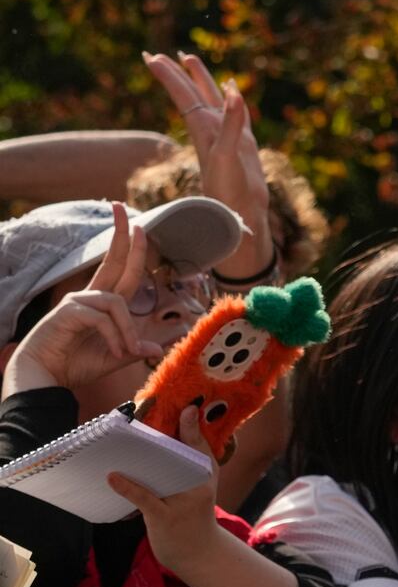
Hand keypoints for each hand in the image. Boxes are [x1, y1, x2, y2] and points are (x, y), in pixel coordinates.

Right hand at [2, 203, 163, 397]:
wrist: (47, 377)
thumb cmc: (76, 365)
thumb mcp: (116, 357)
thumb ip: (137, 348)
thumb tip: (160, 347)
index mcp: (103, 304)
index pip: (122, 270)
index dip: (131, 249)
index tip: (138, 226)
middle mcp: (91, 297)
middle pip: (111, 260)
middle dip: (120, 234)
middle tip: (123, 209)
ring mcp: (77, 302)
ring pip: (117, 303)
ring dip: (127, 330)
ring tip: (123, 352)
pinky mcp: (69, 311)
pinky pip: (104, 319)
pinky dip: (115, 337)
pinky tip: (113, 352)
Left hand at [107, 405, 225, 578]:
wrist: (199, 552)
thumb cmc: (193, 513)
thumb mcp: (200, 486)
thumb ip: (190, 461)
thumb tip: (178, 431)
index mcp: (207, 474)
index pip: (201, 446)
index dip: (193, 426)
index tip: (187, 408)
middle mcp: (198, 485)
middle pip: (176, 456)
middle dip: (158, 438)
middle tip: (134, 421)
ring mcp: (182, 502)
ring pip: (159, 475)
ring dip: (138, 460)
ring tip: (117, 445)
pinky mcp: (165, 517)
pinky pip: (144, 498)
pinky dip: (127, 487)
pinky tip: (112, 477)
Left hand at [143, 51, 271, 266]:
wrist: (242, 214)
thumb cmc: (231, 189)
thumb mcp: (228, 153)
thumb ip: (230, 122)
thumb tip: (232, 89)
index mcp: (204, 127)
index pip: (182, 94)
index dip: (168, 76)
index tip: (149, 57)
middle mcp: (212, 128)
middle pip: (191, 93)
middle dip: (176, 73)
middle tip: (157, 55)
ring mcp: (227, 135)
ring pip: (210, 100)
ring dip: (200, 81)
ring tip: (190, 62)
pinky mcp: (243, 144)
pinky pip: (235, 114)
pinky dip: (232, 100)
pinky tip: (232, 94)